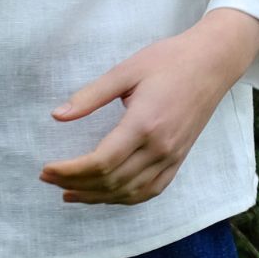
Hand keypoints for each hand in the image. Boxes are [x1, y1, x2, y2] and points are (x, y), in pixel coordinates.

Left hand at [38, 13, 258, 205]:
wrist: (212, 62)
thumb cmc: (168, 60)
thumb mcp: (125, 70)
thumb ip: (91, 95)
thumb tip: (57, 116)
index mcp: (144, 123)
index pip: (101, 161)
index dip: (70, 171)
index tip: (46, 169)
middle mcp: (160, 147)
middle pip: (112, 181)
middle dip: (75, 184)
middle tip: (48, 179)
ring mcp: (172, 157)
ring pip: (130, 192)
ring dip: (96, 197)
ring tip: (69, 193)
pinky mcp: (179, 160)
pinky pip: (150, 190)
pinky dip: (124, 198)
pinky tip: (105, 195)